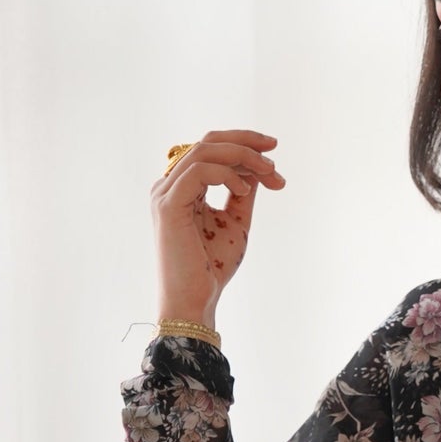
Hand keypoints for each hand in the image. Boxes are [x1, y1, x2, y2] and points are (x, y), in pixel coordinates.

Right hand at [151, 127, 286, 326]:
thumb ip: (242, 193)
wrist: (197, 299)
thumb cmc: (212, 267)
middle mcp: (169, 185)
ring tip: (268, 172)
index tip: (274, 156)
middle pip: (207, 142)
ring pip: (204, 151)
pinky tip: (245, 191)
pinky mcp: (168, 205)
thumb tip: (259, 167)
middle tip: (275, 152)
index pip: (210, 149)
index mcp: (182, 187)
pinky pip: (199, 171)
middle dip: (245, 142)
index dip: (243, 145)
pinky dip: (227, 174)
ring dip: (242, 156)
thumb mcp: (236, 221)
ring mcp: (165, 193)